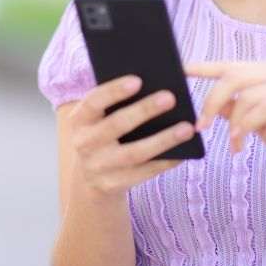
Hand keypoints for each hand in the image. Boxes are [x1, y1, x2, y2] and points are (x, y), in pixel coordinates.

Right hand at [66, 75, 195, 197]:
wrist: (87, 179)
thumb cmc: (101, 135)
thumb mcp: (96, 120)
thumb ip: (114, 105)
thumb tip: (153, 86)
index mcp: (79, 120)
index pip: (94, 102)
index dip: (114, 91)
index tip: (138, 80)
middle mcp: (84, 143)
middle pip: (116, 125)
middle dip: (144, 110)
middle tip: (170, 97)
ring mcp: (97, 167)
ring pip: (134, 152)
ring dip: (163, 140)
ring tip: (186, 128)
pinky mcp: (112, 185)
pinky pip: (143, 173)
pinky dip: (164, 162)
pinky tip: (183, 152)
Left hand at [184, 61, 265, 171]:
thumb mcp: (262, 123)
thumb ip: (239, 110)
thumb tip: (211, 107)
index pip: (230, 65)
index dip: (202, 67)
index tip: (178, 70)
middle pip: (232, 76)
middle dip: (210, 102)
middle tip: (201, 126)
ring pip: (245, 95)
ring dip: (233, 123)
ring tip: (233, 144)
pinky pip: (262, 109)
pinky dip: (246, 126)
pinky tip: (242, 142)